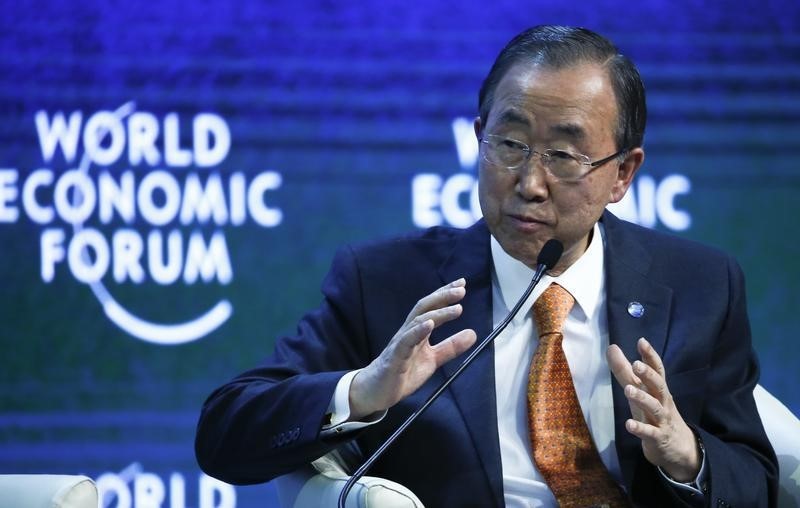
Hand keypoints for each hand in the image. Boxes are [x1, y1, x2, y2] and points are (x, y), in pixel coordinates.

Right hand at [349, 278, 476, 419]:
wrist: (376, 391)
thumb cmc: (402, 372)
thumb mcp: (432, 359)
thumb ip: (450, 347)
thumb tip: (473, 334)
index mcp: (417, 331)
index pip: (431, 307)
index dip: (445, 294)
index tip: (462, 284)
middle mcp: (408, 332)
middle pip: (424, 307)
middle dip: (442, 296)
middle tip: (461, 289)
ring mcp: (401, 343)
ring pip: (418, 321)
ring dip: (438, 313)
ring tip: (456, 309)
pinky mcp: (395, 357)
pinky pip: (406, 342)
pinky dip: (418, 331)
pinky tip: (429, 325)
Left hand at [607, 337, 700, 481]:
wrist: (679, 447)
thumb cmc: (655, 413)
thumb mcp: (641, 391)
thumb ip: (625, 371)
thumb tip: (612, 347)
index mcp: (658, 389)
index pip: (657, 369)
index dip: (650, 356)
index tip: (642, 341)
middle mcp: (662, 401)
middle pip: (658, 385)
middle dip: (648, 375)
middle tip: (636, 365)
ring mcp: (662, 420)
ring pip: (654, 407)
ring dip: (642, 398)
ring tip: (628, 390)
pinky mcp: (658, 438)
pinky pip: (650, 433)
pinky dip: (640, 428)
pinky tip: (629, 424)